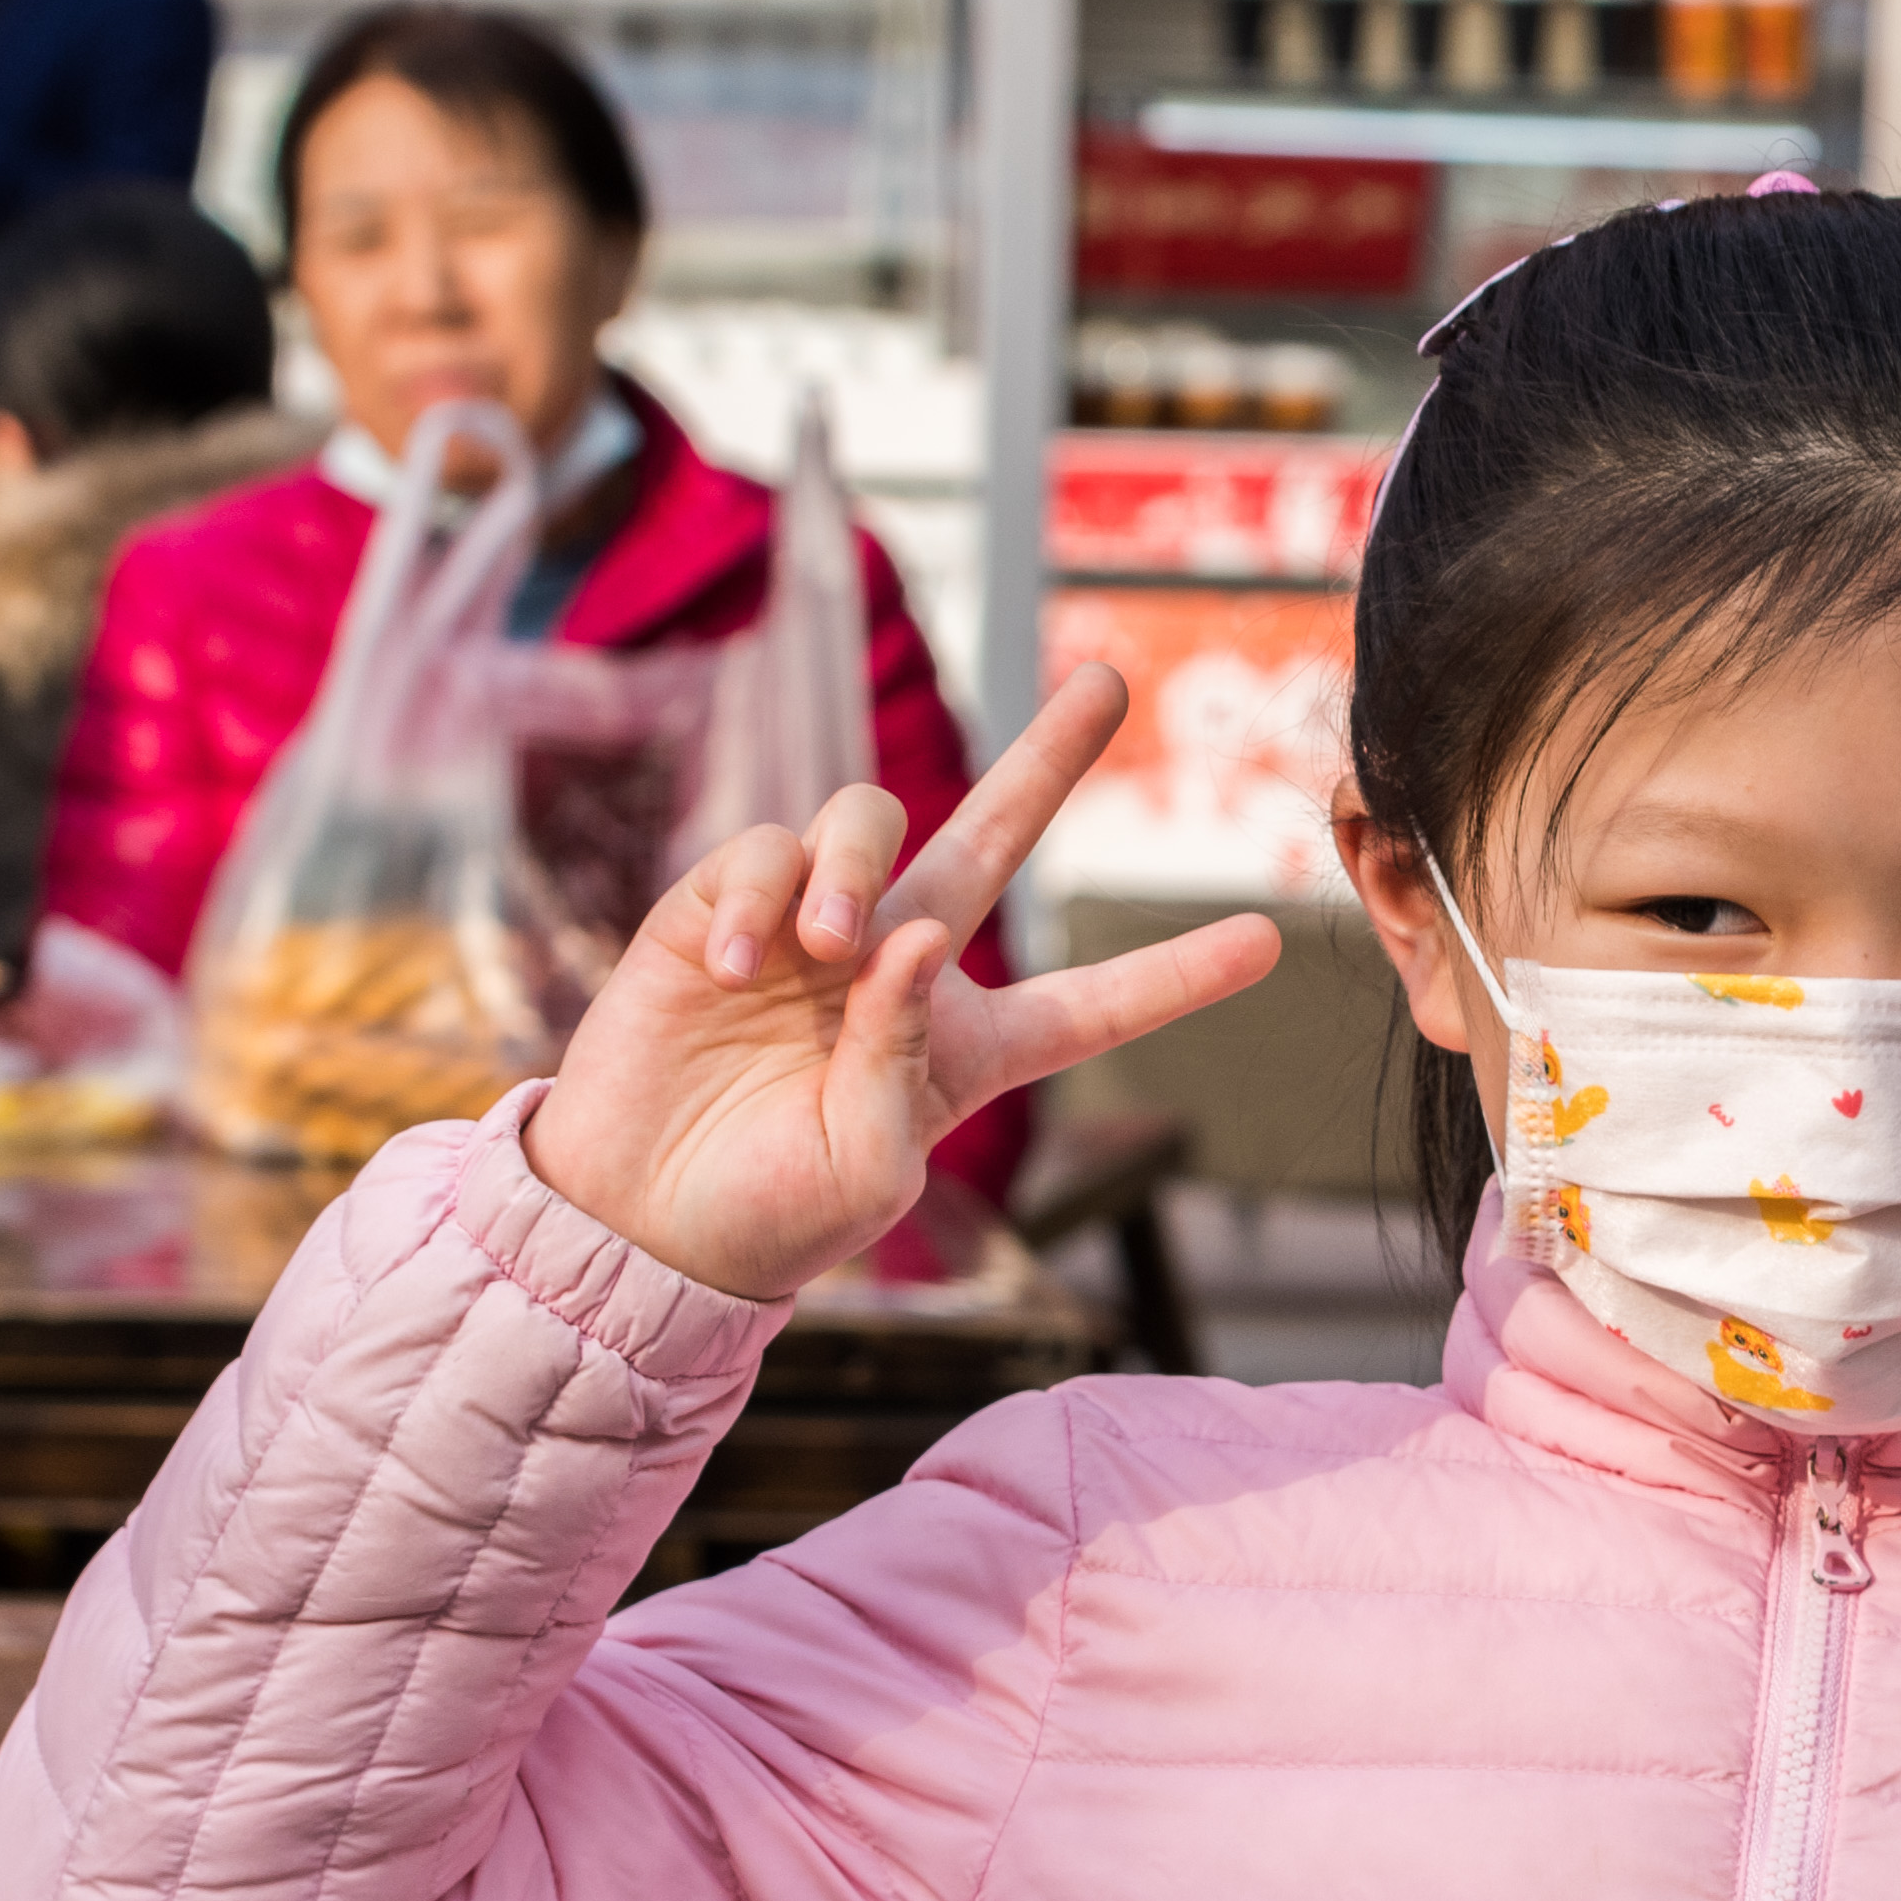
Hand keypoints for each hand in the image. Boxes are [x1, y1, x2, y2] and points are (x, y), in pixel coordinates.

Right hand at [522, 666, 1277, 1301]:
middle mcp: (897, 969)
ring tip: (825, 948)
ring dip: (854, 868)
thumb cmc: (769, 1216)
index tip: (1266, 939)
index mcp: (963, 1050)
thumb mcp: (866, 1168)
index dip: (1171, 975)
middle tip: (1111, 682)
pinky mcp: (721, 912)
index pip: (1087, 1008)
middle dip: (1048, 760)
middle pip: (990, 840)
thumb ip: (901, 1056)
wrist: (635, 1219)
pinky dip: (759, 896)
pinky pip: (764, 849)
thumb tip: (914, 937)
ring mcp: (811, 930)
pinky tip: (739, 970)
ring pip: (868, 821)